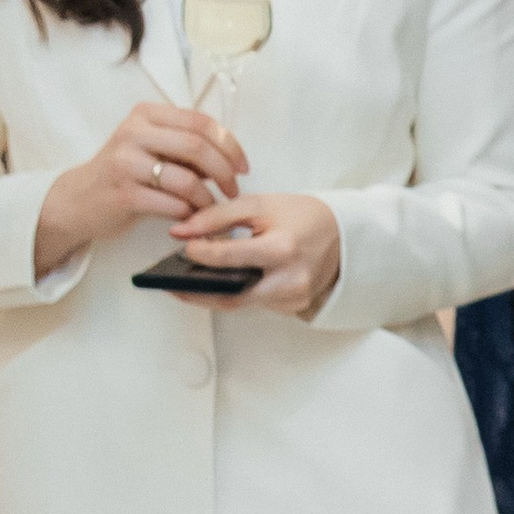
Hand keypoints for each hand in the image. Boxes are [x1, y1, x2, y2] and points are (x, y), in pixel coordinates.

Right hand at [33, 99, 246, 280]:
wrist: (80, 199)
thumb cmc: (126, 173)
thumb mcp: (152, 147)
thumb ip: (185, 146)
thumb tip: (231, 156)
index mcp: (146, 115)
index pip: (200, 122)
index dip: (230, 145)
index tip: (243, 167)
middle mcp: (133, 133)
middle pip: (197, 147)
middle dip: (224, 172)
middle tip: (234, 190)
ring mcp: (125, 163)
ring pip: (186, 179)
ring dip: (208, 198)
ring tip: (212, 209)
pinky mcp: (123, 194)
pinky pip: (171, 205)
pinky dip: (189, 214)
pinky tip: (191, 218)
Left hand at [166, 187, 341, 319]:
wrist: (342, 235)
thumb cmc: (302, 217)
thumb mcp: (260, 205)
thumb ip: (217, 216)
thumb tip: (181, 231)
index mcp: (283, 249)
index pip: (230, 258)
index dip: (201, 253)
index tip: (183, 245)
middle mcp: (290, 280)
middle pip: (231, 296)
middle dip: (197, 292)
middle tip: (171, 283)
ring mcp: (293, 299)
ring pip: (241, 304)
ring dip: (213, 294)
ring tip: (187, 282)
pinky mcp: (292, 308)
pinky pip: (255, 303)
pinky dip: (235, 293)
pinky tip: (219, 283)